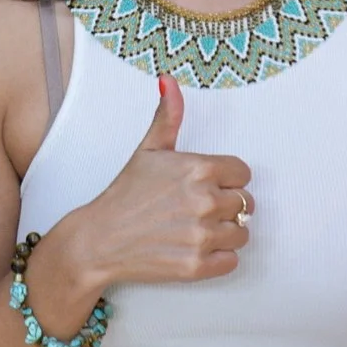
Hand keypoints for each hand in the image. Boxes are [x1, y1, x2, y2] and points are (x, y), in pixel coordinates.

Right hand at [45, 78, 251, 296]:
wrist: (99, 240)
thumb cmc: (125, 194)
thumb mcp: (148, 150)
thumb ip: (168, 115)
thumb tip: (169, 80)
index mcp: (199, 168)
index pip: (243, 173)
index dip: (227, 179)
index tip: (206, 185)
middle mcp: (205, 200)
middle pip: (246, 203)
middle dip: (226, 205)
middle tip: (197, 209)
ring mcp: (202, 235)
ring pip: (243, 232)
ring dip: (225, 232)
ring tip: (196, 229)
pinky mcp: (198, 266)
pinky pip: (233, 260)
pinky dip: (219, 258)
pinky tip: (196, 248)